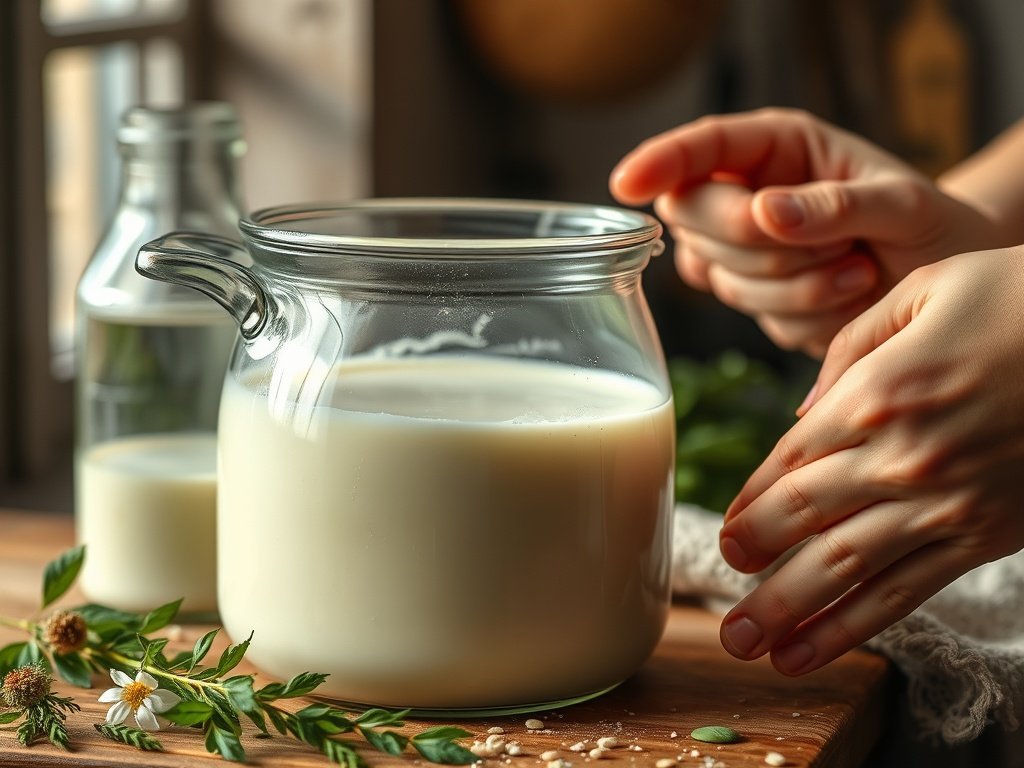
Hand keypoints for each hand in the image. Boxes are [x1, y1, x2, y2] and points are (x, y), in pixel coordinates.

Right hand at [609, 108, 1003, 356]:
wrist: (941, 277)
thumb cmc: (929, 225)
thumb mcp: (900, 203)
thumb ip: (834, 204)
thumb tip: (762, 211)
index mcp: (776, 146)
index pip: (701, 148)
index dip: (659, 163)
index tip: (625, 183)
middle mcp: (745, 192)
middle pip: (692, 217)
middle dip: (758, 244)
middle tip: (840, 244)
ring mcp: (741, 248)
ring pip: (722, 275)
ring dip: (795, 284)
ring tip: (856, 267)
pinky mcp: (751, 295)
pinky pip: (753, 314)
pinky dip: (804, 314)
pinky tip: (845, 293)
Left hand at [717, 246, 1023, 674]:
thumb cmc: (1019, 300)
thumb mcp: (923, 293)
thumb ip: (851, 348)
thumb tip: (806, 413)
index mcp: (878, 391)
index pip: (790, 458)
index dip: (751, 498)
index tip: (729, 527)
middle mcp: (902, 456)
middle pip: (802, 517)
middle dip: (752, 555)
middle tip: (719, 585)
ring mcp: (944, 503)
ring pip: (842, 567)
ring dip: (783, 610)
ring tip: (741, 643)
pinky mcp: (984, 536)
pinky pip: (902, 593)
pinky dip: (850, 628)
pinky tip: (809, 651)